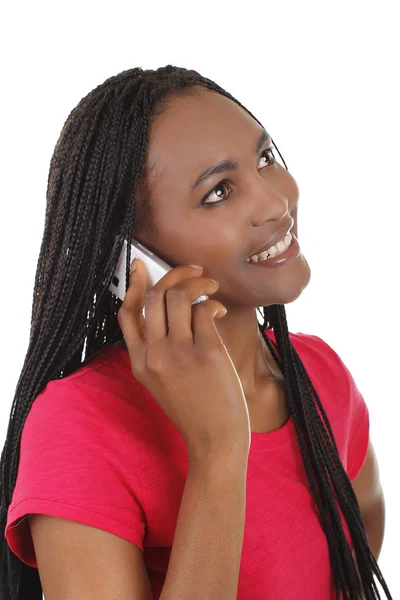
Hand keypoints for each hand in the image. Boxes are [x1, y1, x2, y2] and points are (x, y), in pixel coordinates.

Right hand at [117, 259, 250, 460]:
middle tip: (195, 271)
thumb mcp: (162, 383)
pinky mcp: (206, 353)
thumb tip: (171, 309)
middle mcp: (154, 355)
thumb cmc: (194, 410)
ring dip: (197, 282)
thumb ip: (158, 352)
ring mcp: (178, 353)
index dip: (133, 285)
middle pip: (154, 296)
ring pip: (178, 295)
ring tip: (211, 287)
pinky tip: (220, 311)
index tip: (141, 266)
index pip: (127, 314)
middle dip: (175, 273)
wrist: (214, 442)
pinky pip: (204, 310)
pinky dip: (213, 303)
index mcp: (139, 362)